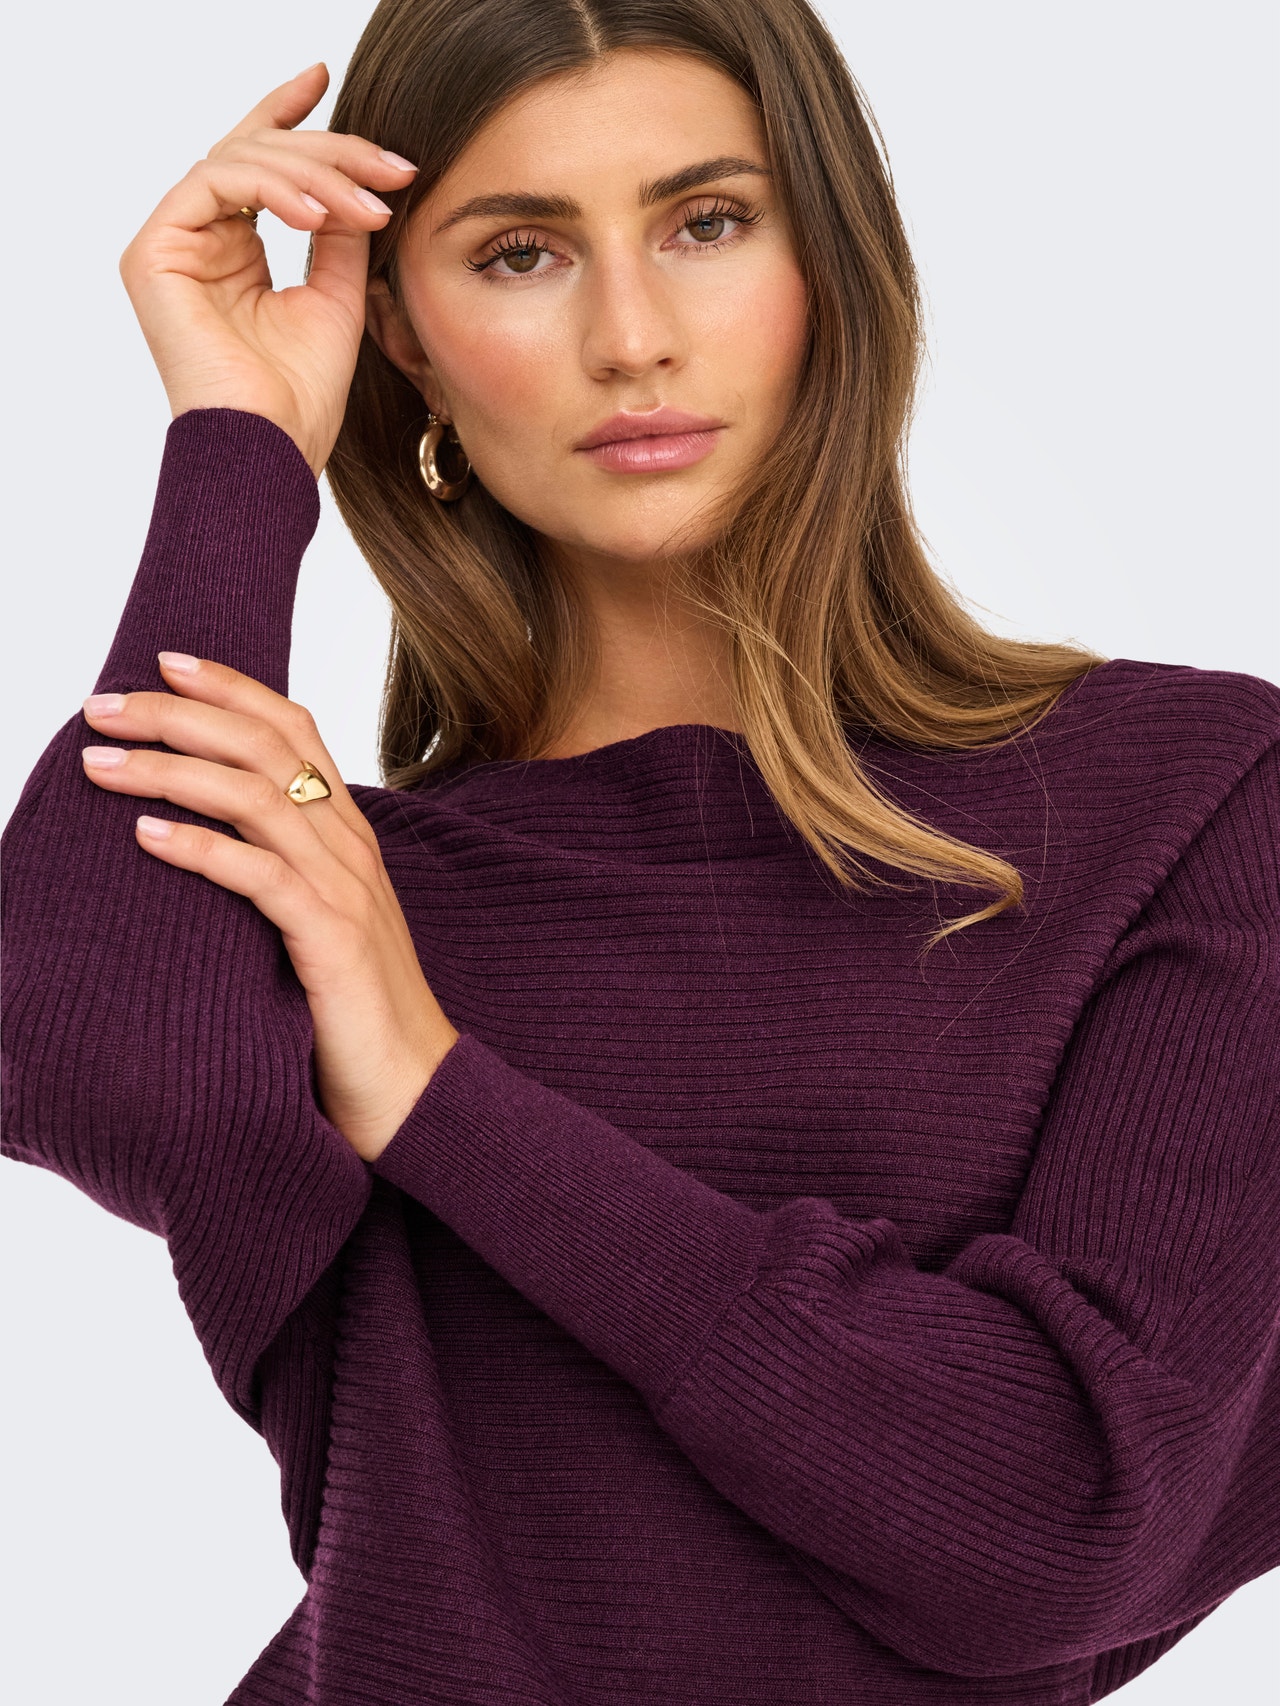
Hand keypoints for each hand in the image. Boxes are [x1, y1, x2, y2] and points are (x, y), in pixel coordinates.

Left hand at [79, 652, 459, 1162]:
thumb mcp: (319, 920)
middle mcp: (351, 847)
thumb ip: (280, 869)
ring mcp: (345, 891)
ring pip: (255, 796)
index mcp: (349, 834)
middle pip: (265, 746)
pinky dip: (199, 848)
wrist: (416, 1089)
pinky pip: (260, 876)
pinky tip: (146, 837)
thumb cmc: (351, 1011)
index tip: (163, 662)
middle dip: (178, 714)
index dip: (232, 685)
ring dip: (170, 770)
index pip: (294, 729)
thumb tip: (201, 836)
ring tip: (99, 764)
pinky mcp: (332, 941)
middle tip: (102, 706)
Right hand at [119, 63, 418, 475]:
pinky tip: (319, 213)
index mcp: (232, 253)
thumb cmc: (301, 400)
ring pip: (240, 160)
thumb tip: (359, 184)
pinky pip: (215, 183)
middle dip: (331, 150)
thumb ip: (339, 236)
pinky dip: (274, 188)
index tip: (329, 81)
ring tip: (367, 204)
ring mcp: (171, 245)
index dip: (290, 118)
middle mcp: (196, 242)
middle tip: (392, 166)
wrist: (271, 453)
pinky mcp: (153, 252)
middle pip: (257, 155)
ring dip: (314, 171)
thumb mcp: (337, 298)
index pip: (257, 165)